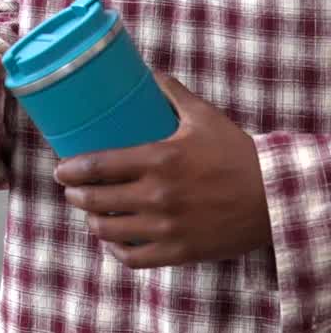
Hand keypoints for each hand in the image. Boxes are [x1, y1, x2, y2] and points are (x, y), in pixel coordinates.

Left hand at [54, 75, 271, 268]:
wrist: (272, 196)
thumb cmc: (237, 153)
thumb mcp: (203, 116)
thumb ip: (173, 92)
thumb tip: (150, 74)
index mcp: (159, 160)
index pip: (99, 166)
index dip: (71, 169)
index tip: (60, 168)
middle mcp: (157, 196)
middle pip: (97, 200)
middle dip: (76, 195)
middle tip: (70, 189)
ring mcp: (167, 227)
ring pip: (110, 231)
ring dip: (92, 222)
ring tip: (89, 213)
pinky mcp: (180, 252)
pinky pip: (135, 259)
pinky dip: (117, 251)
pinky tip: (112, 242)